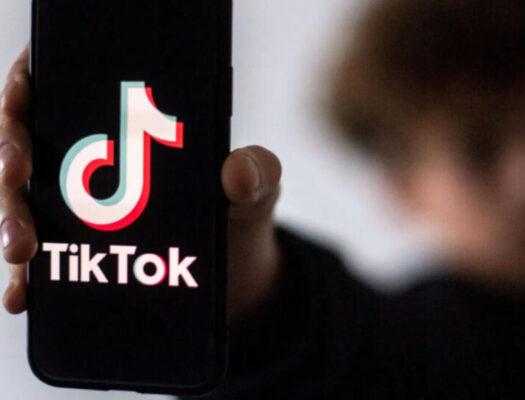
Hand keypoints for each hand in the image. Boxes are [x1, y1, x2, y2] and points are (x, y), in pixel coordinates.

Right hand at [1, 45, 282, 321]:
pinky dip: (24, 275)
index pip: (67, 80)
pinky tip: (24, 294)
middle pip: (29, 138)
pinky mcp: (80, 252)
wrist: (240, 276)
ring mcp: (83, 206)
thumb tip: (236, 173)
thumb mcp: (259, 189)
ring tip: (23, 249)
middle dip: (11, 152)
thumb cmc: (243, 215)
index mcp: (136, 124)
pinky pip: (38, 258)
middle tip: (18, 174)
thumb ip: (259, 172)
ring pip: (23, 199)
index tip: (21, 93)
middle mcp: (100, 159)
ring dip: (10, 218)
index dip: (31, 79)